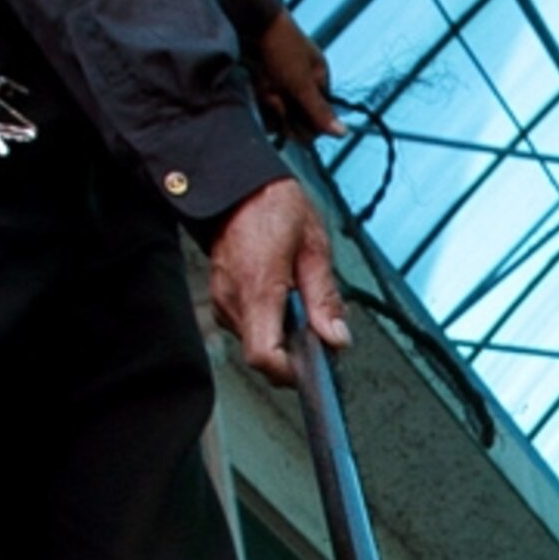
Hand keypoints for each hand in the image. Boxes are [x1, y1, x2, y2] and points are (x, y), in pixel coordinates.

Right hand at [206, 177, 350, 382]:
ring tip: (300, 303)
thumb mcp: (314, 248)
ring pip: (257, 342)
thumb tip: (337, 338)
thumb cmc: (273, 207)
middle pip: (264, 356)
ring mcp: (223, 301)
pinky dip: (270, 322)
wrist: (236, 186)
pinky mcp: (221, 298)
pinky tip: (283, 297)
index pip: (264, 357)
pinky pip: (249, 326)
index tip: (314, 368)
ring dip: (284, 336)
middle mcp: (233, 300)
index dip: (291, 373)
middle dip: (295, 353)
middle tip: (319, 330)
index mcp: (257, 288)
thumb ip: (325, 298)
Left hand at [245, 5, 342, 143]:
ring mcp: (281, 80)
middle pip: (298, 115)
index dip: (308, 124)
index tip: (294, 125)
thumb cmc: (281, 45)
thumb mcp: (302, 82)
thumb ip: (319, 111)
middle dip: (286, 113)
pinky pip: (262, 101)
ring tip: (264, 87)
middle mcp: (301, 80)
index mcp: (319, 78)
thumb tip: (343, 134)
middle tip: (276, 99)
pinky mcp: (261, 79)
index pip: (319, 115)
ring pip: (278, 110)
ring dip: (270, 106)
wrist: (247, 18)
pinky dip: (258, 99)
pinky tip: (255, 86)